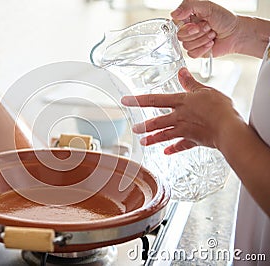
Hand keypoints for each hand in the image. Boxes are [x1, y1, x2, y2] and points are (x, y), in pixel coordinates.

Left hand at [121, 68, 240, 153]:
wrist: (228, 129)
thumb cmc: (219, 108)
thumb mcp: (205, 90)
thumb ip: (191, 82)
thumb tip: (181, 71)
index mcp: (181, 102)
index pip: (155, 100)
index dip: (138, 100)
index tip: (125, 101)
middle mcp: (179, 117)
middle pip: (157, 121)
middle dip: (144, 125)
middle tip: (134, 128)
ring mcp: (185, 130)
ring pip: (165, 135)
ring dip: (153, 139)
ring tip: (143, 142)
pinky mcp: (194, 140)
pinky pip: (181, 145)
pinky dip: (173, 148)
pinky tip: (166, 151)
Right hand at [171, 0, 238, 57]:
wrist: (236, 33)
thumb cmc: (225, 18)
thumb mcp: (207, 6)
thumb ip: (189, 5)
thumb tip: (173, 14)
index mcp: (188, 18)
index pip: (175, 23)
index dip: (185, 26)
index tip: (196, 25)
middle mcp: (188, 30)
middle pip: (180, 36)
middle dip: (198, 32)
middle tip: (208, 27)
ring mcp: (191, 41)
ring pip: (187, 46)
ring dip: (203, 39)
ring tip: (212, 34)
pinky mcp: (196, 52)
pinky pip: (192, 54)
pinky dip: (203, 48)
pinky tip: (211, 43)